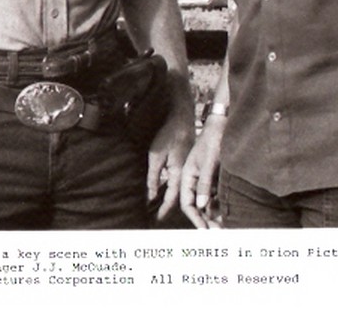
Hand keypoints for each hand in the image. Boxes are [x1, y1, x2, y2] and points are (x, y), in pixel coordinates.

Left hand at [146, 102, 195, 221]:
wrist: (182, 116)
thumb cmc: (169, 134)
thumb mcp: (156, 156)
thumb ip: (153, 178)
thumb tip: (150, 197)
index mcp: (180, 175)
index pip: (172, 200)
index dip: (163, 211)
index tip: (155, 221)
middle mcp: (186, 174)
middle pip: (176, 197)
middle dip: (165, 208)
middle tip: (154, 218)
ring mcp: (187, 168)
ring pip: (178, 189)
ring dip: (168, 199)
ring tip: (156, 207)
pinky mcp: (185, 162)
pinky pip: (178, 180)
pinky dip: (170, 188)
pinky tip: (163, 190)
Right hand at [180, 115, 225, 228]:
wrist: (223, 123)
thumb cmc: (213, 140)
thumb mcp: (209, 162)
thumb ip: (205, 184)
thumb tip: (202, 206)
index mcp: (186, 176)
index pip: (187, 203)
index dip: (195, 219)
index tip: (205, 231)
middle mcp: (193, 179)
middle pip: (197, 205)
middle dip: (206, 220)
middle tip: (218, 233)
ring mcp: (204, 178)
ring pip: (206, 202)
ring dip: (214, 215)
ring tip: (224, 227)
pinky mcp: (213, 176)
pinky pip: (214, 195)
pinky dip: (219, 205)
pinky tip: (227, 213)